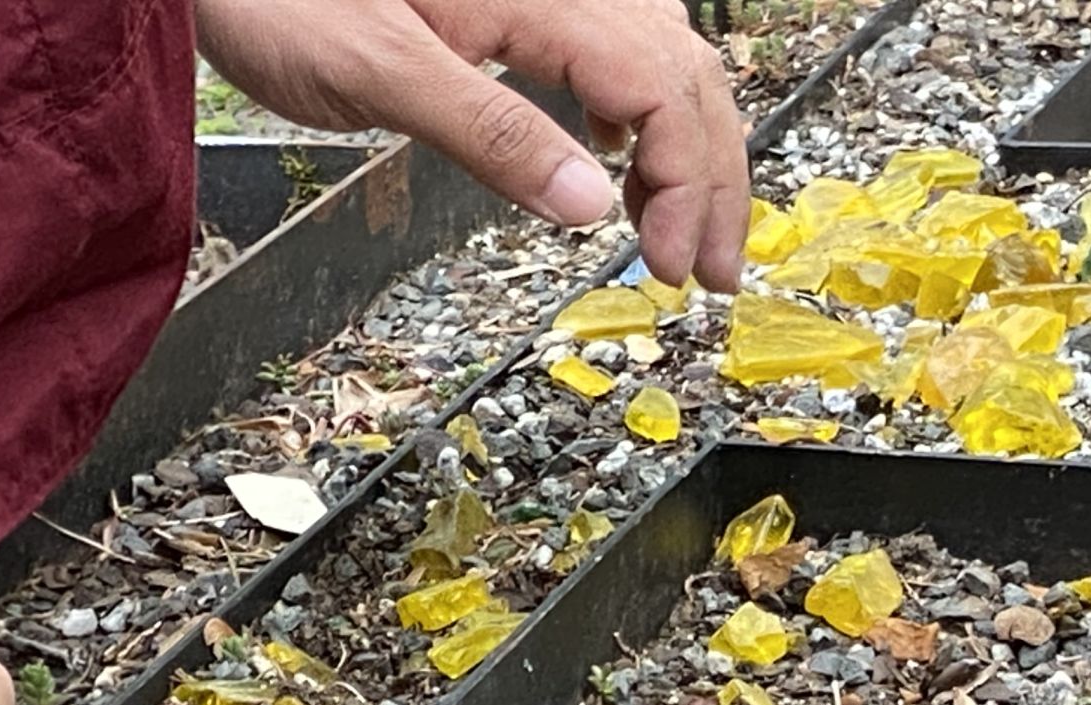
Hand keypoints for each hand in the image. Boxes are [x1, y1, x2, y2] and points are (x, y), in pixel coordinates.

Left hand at [195, 0, 750, 291]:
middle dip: (713, 179)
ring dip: (687, 149)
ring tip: (681, 232)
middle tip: (712, 271)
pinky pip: (617, 47)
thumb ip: (491, 137)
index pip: (663, 90)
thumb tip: (591, 209)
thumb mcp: (377, 71)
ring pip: (663, 61)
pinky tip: (619, 161)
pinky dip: (637, 114)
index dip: (687, 184)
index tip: (671, 265)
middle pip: (684, 76)